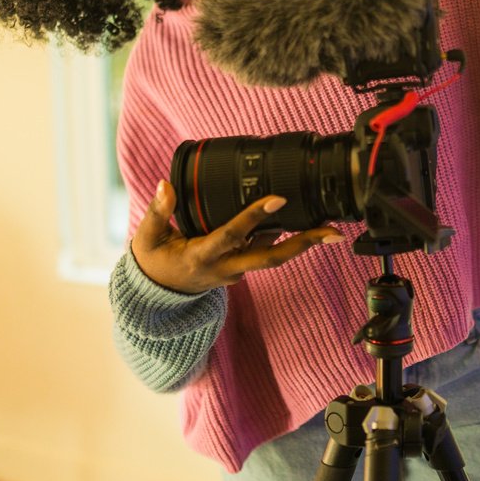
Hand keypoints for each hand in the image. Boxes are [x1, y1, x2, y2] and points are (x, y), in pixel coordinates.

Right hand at [131, 180, 342, 293]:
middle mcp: (225, 268)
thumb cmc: (152, 262)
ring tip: (330, 226)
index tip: (278, 198)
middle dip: (303, 244)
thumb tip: (165, 184)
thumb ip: (157, 212)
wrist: (155, 296)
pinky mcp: (239, 267)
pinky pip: (263, 251)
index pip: (232, 234)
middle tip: (332, 232)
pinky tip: (304, 223)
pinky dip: (283, 238)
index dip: (254, 217)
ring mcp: (235, 271)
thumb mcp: (147, 238)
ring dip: (301, 242)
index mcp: (202, 257)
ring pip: (272, 255)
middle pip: (271, 258)